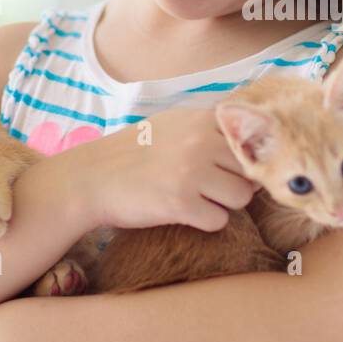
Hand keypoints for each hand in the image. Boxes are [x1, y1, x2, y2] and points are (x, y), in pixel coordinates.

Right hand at [74, 106, 260, 232]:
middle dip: (233, 183)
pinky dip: (205, 222)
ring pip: (241, 198)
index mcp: (201, 120)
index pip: (250, 141)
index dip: (241, 159)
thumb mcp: (172, 125)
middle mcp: (201, 142)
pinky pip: (219, 221)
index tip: (224, 167)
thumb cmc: (134, 153)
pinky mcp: (180, 203)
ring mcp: (192, 172)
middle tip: (206, 187)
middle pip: (249, 172)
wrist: (91, 178)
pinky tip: (183, 212)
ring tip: (196, 198)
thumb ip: (209, 129)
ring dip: (222, 204)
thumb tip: (251, 146)